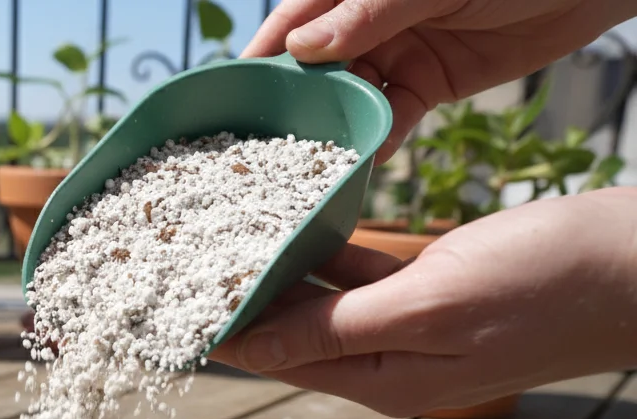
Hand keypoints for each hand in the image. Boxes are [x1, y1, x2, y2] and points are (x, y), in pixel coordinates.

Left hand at [209, 188, 636, 416]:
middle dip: (235, 299)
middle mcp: (385, 357)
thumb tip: (245, 347)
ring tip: (215, 236)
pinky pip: (358, 267)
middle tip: (176, 262)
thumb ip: (333, 329)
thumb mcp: (429, 307)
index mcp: (379, 379)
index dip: (217, 333)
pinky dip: (323, 245)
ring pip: (319, 294)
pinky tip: (287, 222)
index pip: (273, 358)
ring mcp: (408, 320)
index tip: (163, 309)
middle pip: (287, 329)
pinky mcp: (430, 282)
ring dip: (274, 269)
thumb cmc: (549, 286)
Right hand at [243, 0, 636, 162]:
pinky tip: (360, 163)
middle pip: (311, 70)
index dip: (259, 61)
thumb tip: (300, 47)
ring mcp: (395, 53)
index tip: (226, 99)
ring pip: (347, 99)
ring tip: (305, 168)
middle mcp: (364, 20)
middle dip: (290, 107)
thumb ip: (365, 14)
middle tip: (259, 151)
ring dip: (332, 131)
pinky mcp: (427, 84)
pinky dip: (376, 140)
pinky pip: (390, 118)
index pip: (289, 25)